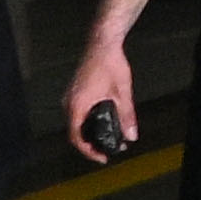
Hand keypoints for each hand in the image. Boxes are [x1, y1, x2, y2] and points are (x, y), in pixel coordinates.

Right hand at [67, 26, 139, 160]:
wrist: (102, 42)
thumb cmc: (109, 63)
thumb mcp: (122, 92)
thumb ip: (126, 115)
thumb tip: (131, 135)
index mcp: (77, 104)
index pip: (76, 137)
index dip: (88, 151)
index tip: (101, 157)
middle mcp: (69, 101)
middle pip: (74, 132)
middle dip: (90, 144)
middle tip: (107, 150)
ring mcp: (70, 95)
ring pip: (75, 122)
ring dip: (88, 132)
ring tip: (106, 138)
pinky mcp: (73, 90)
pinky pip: (76, 113)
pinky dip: (86, 122)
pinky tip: (101, 122)